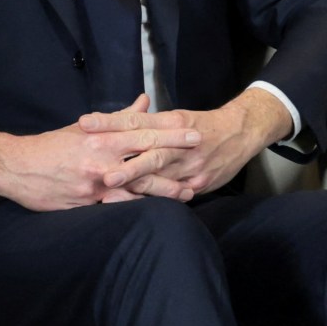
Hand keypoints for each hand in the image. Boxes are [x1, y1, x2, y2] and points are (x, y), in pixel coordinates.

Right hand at [0, 95, 202, 209]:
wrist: (16, 167)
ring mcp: (96, 184)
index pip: (145, 134)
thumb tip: (145, 101)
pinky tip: (157, 212)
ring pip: (137, 188)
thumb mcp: (86, 128)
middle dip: (176, 163)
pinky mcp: (87, 203)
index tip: (195, 133)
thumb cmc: (53, 145)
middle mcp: (102, 160)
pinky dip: (139, 207)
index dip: (172, 134)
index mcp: (103, 138)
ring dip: (164, 191)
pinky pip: (119, 206)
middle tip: (201, 163)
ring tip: (188, 193)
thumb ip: (119, 118)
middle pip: (147, 160)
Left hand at [78, 87, 291, 199]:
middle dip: (124, 163)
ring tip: (111, 192)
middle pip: (148, 152)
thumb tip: (116, 118)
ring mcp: (190, 166)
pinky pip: (174, 194)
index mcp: (171, 122)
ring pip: (160, 177)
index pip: (136, 121)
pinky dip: (155, 199)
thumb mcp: (176, 117)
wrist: (242, 132)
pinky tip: (136, 208)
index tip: (84, 123)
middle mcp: (180, 144)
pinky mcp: (198, 184)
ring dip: (134, 185)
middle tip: (100, 171)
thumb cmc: (202, 125)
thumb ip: (147, 121)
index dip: (110, 122)